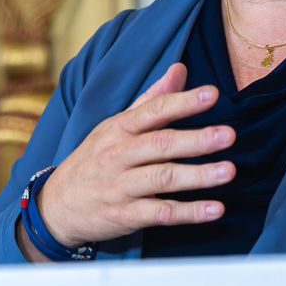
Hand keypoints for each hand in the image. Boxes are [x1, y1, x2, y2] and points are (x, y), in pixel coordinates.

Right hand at [32, 62, 234, 253]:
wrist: (56, 206)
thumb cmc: (94, 160)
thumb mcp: (114, 126)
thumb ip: (150, 100)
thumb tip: (180, 69)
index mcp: (118, 129)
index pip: (153, 111)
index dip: (182, 102)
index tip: (212, 94)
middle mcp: (118, 155)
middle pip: (160, 145)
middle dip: (196, 140)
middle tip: (229, 135)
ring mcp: (121, 186)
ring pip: (162, 179)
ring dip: (197, 176)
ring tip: (229, 171)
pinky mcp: (125, 215)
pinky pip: (160, 213)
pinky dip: (189, 213)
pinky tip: (215, 210)